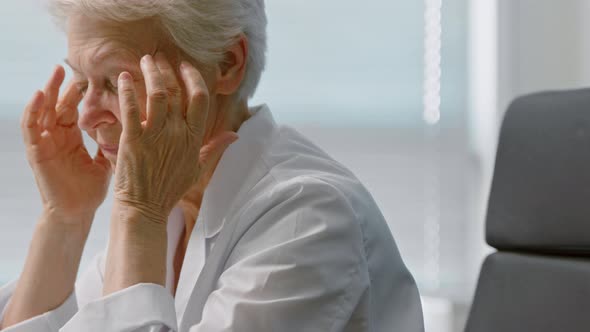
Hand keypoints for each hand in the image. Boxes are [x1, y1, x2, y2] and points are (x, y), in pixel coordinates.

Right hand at [22, 66, 111, 224]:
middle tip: (75, 65)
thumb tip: (134, 128)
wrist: (76, 214)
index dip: (83, 93)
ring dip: (47, 90)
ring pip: (43, 110)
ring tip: (56, 71)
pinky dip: (33, 110)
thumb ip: (112, 144)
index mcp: (72, 138)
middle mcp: (57, 137)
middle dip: (66, 85)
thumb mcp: (106, 162)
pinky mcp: (36, 152)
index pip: (76, 108)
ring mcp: (45, 143)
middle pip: (59, 104)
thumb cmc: (90, 191)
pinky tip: (39, 95)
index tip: (96, 75)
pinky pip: (30, 127)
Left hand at [113, 54, 237, 222]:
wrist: (144, 209)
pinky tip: (125, 77)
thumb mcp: (198, 169)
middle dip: (168, 70)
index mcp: (193, 139)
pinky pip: (131, 108)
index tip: (185, 67)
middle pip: (176, 92)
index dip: (194, 78)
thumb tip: (235, 135)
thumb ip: (215, 148)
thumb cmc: (169, 190)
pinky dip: (128, 90)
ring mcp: (156, 136)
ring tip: (145, 61)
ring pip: (157, 94)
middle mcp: (177, 133)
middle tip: (159, 58)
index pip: (200, 99)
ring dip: (151, 73)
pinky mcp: (133, 140)